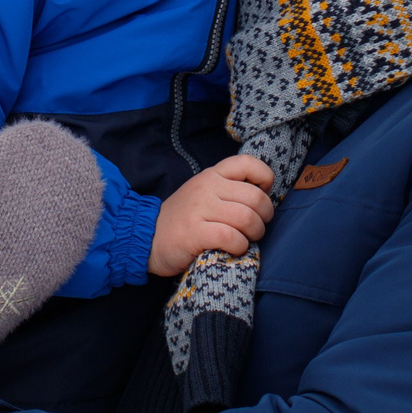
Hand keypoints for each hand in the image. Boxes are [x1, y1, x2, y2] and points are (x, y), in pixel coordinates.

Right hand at [148, 155, 275, 275]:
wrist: (147, 237)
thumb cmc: (182, 219)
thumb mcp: (203, 193)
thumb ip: (228, 189)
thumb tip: (263, 196)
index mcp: (211, 175)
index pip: (247, 163)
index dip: (264, 179)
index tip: (262, 195)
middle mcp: (207, 188)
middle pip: (255, 197)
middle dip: (264, 216)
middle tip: (257, 227)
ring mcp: (200, 209)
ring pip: (247, 218)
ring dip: (254, 233)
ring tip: (246, 239)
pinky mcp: (195, 233)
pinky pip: (231, 237)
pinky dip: (240, 246)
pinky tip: (233, 248)